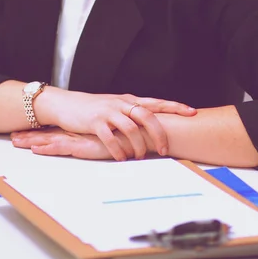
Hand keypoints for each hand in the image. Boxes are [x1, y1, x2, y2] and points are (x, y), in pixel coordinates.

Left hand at [11, 128, 131, 159]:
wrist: (141, 130)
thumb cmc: (130, 133)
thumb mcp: (112, 136)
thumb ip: (104, 137)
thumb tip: (101, 138)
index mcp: (83, 130)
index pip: (58, 130)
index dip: (41, 130)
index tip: (26, 130)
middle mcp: (78, 133)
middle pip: (49, 133)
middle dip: (30, 135)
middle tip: (13, 136)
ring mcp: (81, 138)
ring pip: (51, 139)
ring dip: (33, 140)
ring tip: (16, 141)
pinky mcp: (86, 146)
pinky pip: (63, 147)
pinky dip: (48, 148)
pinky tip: (36, 149)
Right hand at [36, 90, 195, 160]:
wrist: (66, 104)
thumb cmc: (92, 108)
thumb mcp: (115, 106)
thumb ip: (132, 112)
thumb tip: (152, 124)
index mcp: (128, 100)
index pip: (155, 102)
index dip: (174, 107)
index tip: (191, 112)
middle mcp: (121, 104)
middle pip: (147, 116)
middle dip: (159, 134)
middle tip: (164, 150)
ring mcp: (108, 112)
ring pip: (131, 128)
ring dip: (138, 146)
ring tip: (139, 157)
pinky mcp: (95, 122)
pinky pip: (111, 138)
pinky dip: (118, 150)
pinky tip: (121, 158)